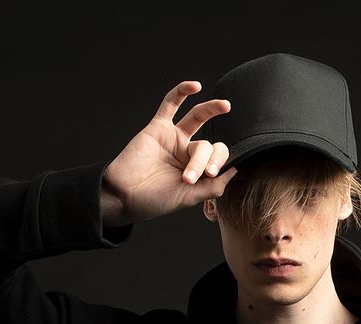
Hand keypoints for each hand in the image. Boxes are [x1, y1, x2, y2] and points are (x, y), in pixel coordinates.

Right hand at [100, 79, 238, 225]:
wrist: (124, 196)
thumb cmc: (154, 201)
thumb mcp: (189, 198)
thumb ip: (213, 187)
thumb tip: (236, 170)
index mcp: (197, 171)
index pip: (218, 158)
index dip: (219, 163)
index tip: (211, 175)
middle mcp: (187, 153)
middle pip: (206, 145)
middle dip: (202, 160)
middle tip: (190, 176)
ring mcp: (173, 138)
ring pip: (197, 118)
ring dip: (212, 109)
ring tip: (225, 106)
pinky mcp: (158, 127)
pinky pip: (171, 103)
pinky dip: (182, 92)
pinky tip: (195, 86)